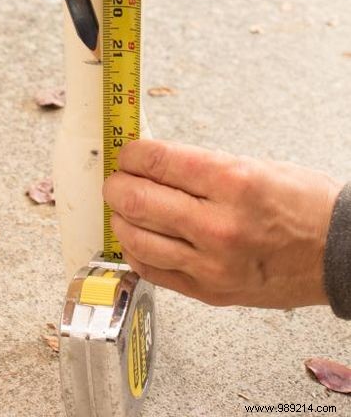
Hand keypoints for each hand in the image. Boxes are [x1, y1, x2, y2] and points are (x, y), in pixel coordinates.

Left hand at [102, 139, 342, 307]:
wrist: (341, 254)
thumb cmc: (303, 205)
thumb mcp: (253, 165)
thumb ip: (198, 165)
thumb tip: (150, 160)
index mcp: (232, 182)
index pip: (156, 161)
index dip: (131, 153)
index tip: (127, 152)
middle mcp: (219, 225)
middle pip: (137, 200)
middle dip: (117, 184)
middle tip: (117, 179)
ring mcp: (212, 264)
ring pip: (137, 239)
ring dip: (120, 218)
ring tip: (125, 207)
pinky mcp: (210, 292)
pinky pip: (152, 271)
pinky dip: (136, 250)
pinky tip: (138, 237)